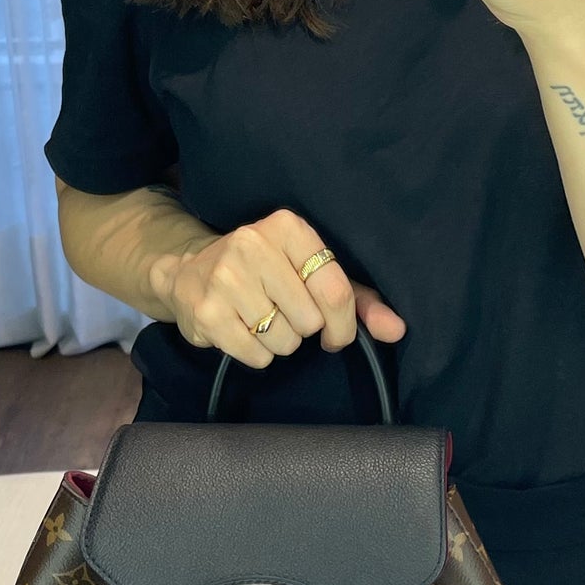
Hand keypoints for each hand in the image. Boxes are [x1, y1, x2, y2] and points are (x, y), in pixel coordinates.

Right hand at [159, 207, 405, 371]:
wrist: (188, 272)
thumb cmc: (265, 273)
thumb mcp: (310, 272)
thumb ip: (358, 299)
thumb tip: (396, 330)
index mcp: (287, 228)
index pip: (334, 290)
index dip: (343, 324)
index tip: (334, 332)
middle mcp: (253, 245)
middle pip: (310, 321)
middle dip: (303, 328)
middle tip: (283, 313)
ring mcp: (225, 278)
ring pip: (284, 341)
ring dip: (279, 342)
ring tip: (260, 318)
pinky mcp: (206, 312)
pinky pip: (257, 356)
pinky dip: (256, 354)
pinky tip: (242, 329)